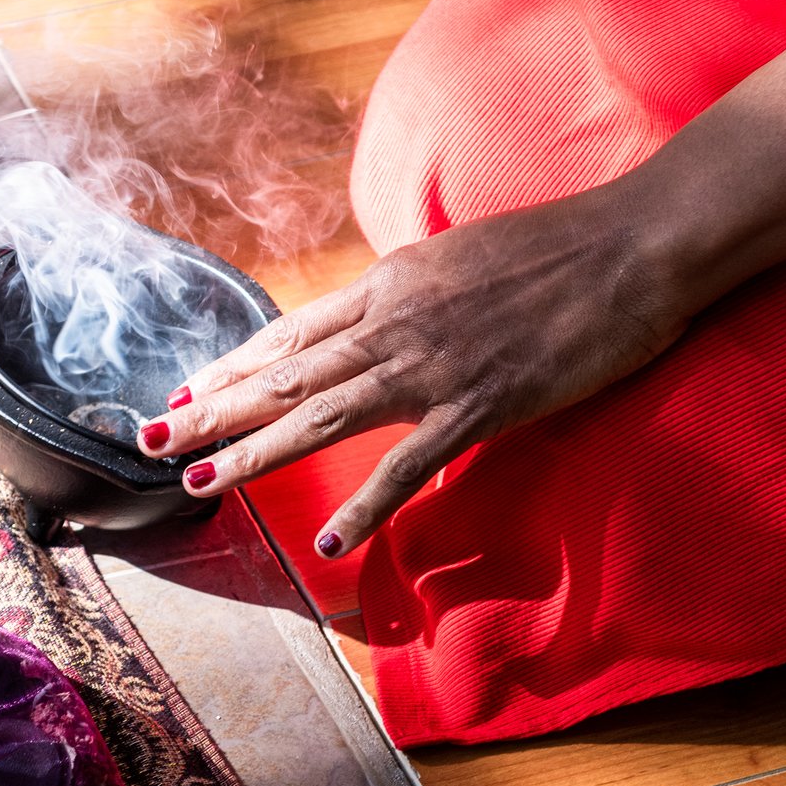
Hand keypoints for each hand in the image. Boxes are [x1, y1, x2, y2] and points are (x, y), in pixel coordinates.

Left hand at [136, 193, 687, 553]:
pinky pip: (409, 464)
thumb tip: (382, 316)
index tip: (185, 393)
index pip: (292, 331)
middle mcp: (395, 320)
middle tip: (152, 442)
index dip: (233, 365)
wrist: (633, 244)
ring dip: (255, 450)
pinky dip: (365, 505)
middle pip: (284, 371)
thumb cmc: (560, 250)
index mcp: (390, 283)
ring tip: (202, 482)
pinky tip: (326, 541)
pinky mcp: (481, 404)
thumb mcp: (462, 260)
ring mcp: (434, 364)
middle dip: (212, 410)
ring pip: (322, 412)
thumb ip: (414, 294)